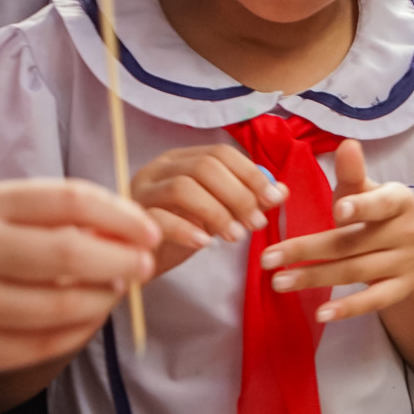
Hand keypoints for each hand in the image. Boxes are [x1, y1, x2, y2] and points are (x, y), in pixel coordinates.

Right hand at [0, 180, 158, 381]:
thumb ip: (42, 216)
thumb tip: (124, 229)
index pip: (68, 202)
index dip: (120, 215)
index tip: (149, 228)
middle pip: (72, 257)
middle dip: (122, 261)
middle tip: (144, 264)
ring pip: (63, 308)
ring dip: (105, 299)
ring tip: (117, 288)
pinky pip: (43, 346)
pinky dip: (79, 331)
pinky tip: (88, 317)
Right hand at [130, 144, 286, 274]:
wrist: (137, 260)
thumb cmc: (179, 231)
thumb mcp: (217, 213)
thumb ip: (246, 199)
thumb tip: (282, 191)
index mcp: (180, 160)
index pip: (220, 153)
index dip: (250, 174)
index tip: (273, 200)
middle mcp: (159, 169)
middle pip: (204, 167)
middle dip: (238, 194)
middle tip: (257, 223)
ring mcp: (141, 192)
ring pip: (183, 188)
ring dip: (217, 212)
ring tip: (236, 237)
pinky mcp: (131, 219)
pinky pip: (158, 217)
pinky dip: (187, 229)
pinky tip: (205, 244)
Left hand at [259, 141, 413, 322]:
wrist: (406, 248)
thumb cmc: (374, 213)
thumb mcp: (363, 190)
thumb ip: (352, 173)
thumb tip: (348, 144)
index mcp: (400, 200)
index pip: (380, 204)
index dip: (360, 207)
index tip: (337, 211)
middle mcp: (408, 230)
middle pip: (352, 242)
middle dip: (307, 251)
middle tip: (268, 258)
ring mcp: (406, 261)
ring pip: (356, 271)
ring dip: (315, 278)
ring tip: (279, 282)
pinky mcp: (401, 288)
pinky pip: (374, 300)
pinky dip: (348, 309)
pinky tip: (321, 314)